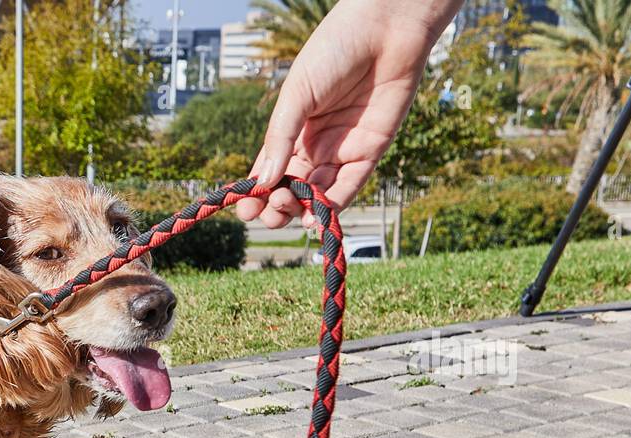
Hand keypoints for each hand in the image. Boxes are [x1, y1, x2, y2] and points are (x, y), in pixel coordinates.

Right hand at [239, 0, 463, 228]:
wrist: (385, 28)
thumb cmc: (336, 49)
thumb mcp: (297, 94)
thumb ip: (280, 137)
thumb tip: (264, 181)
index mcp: (293, 130)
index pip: (271, 170)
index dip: (257, 193)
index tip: (245, 209)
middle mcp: (317, 144)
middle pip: (293, 188)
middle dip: (278, 206)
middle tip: (269, 211)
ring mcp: (343, 150)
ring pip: (318, 193)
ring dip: (301, 208)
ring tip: (287, 209)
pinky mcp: (371, 151)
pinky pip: (349, 185)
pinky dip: (332, 205)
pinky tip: (315, 216)